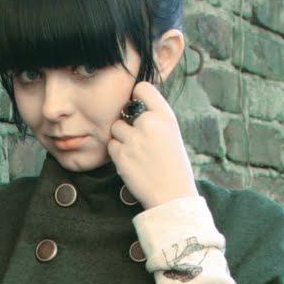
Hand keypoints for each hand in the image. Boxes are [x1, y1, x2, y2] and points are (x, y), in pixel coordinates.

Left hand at [107, 80, 197, 208]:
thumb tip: (132, 105)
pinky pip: (111, 146)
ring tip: (137, 154)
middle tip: (142, 143)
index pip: (142, 88)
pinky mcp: (121, 155)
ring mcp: (134, 139)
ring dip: (121, 139)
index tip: (138, 110)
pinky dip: (118, 154)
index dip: (136, 98)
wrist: (172, 195)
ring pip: (116, 129)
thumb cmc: (173, 164)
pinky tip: (132, 163)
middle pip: (125, 112)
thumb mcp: (171, 132)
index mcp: (165, 115)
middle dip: (129, 125)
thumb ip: (154, 117)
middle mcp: (149, 123)